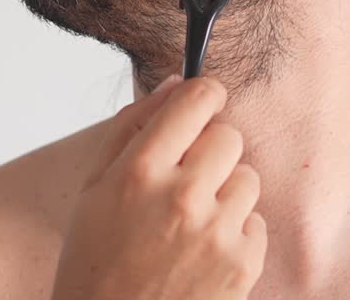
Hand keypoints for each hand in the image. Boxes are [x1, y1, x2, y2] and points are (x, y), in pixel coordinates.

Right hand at [51, 75, 266, 299]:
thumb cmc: (95, 261)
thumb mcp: (93, 188)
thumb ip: (132, 127)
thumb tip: (177, 83)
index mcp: (140, 172)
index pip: (197, 100)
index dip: (205, 96)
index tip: (204, 103)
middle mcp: (181, 197)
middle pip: (229, 135)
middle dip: (211, 150)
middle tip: (187, 178)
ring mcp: (216, 234)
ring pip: (247, 177)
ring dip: (225, 193)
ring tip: (190, 223)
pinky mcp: (242, 265)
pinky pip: (256, 222)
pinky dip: (235, 234)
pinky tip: (202, 253)